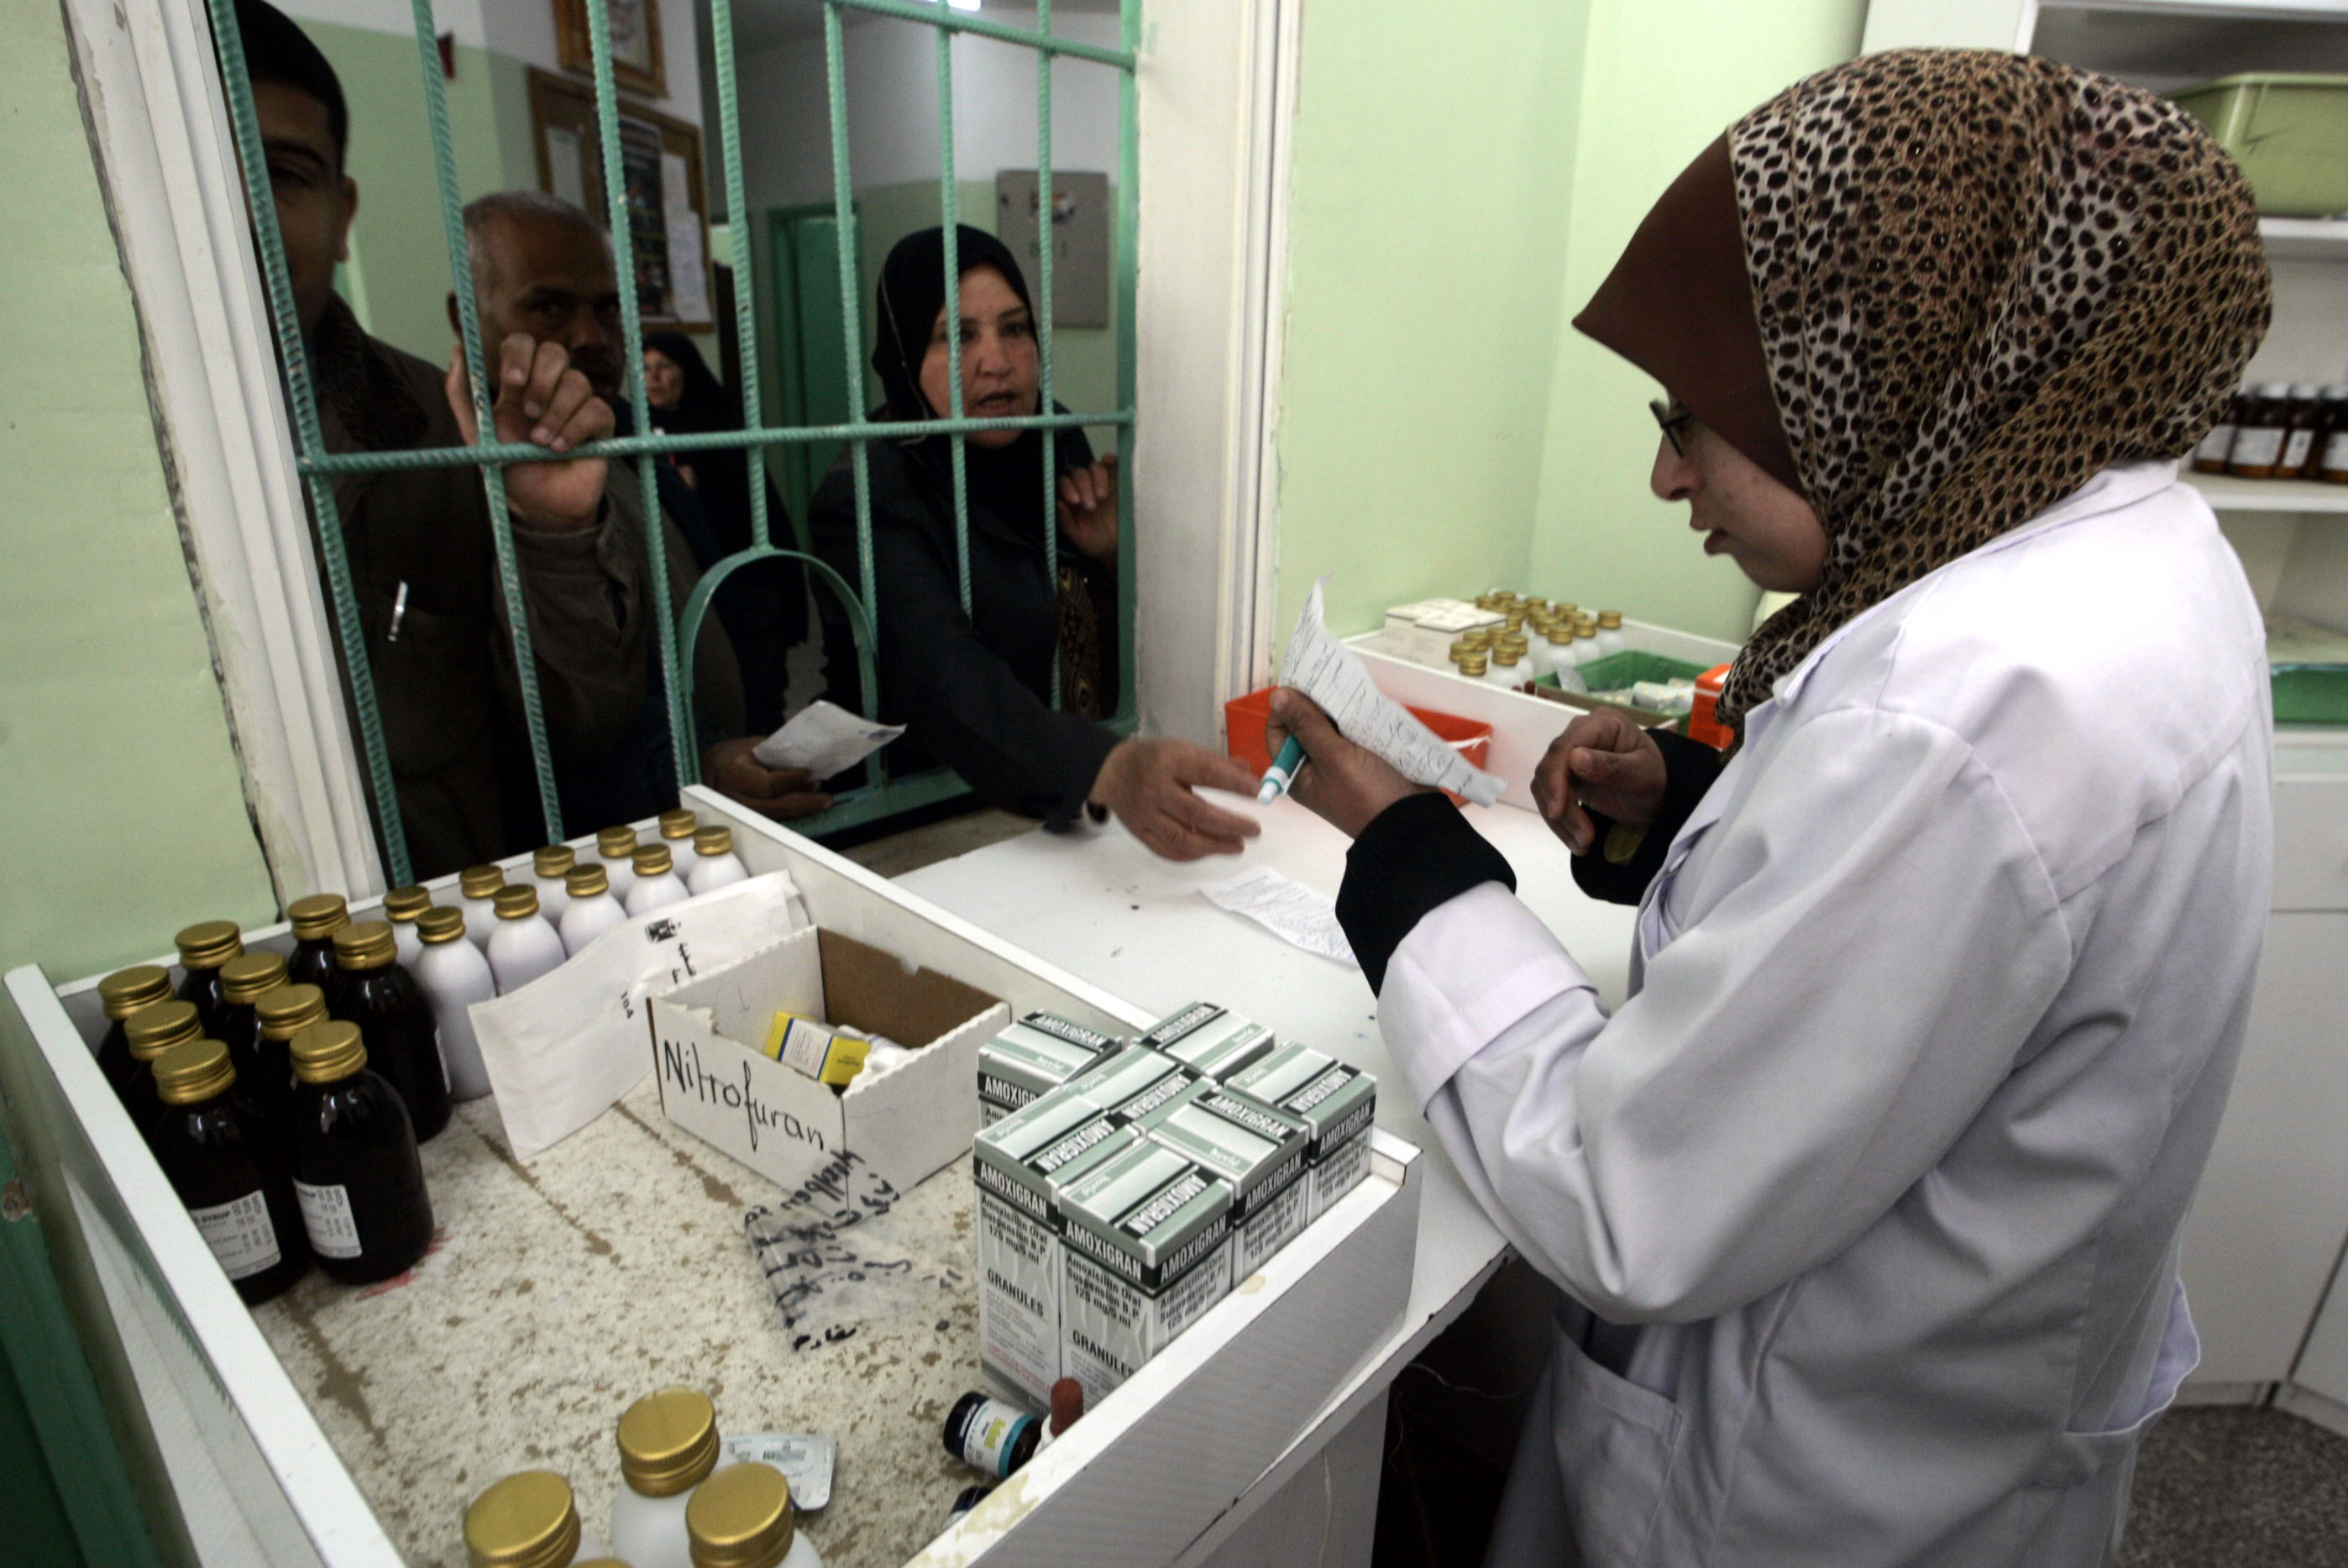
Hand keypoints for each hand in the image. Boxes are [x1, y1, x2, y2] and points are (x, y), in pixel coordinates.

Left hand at [446, 334, 612, 530]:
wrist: (541, 506)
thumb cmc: (510, 469)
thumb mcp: (477, 434)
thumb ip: (462, 395)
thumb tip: (458, 351)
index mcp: (519, 384)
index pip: (522, 344)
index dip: (520, 354)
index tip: (512, 382)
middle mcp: (549, 388)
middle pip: (554, 352)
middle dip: (541, 381)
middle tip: (529, 413)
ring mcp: (577, 404)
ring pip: (577, 381)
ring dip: (556, 413)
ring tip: (542, 443)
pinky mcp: (600, 424)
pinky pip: (596, 409)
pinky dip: (576, 429)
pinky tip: (562, 449)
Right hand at [701, 738, 832, 819]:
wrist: (712, 768)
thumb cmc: (735, 753)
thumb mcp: (753, 746)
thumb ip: (777, 753)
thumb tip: (809, 757)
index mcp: (733, 773)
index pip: (767, 784)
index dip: (791, 781)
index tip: (810, 773)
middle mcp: (733, 798)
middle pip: (773, 806)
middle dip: (803, 803)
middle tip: (826, 798)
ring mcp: (738, 812)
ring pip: (774, 816)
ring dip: (801, 810)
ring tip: (822, 802)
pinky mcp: (746, 819)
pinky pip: (772, 818)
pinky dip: (792, 813)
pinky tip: (808, 807)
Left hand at [1056, 452, 1118, 562]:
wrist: (1122, 547)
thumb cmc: (1097, 542)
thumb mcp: (1080, 538)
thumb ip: (1066, 522)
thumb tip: (1058, 503)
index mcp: (1072, 498)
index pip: (1064, 483)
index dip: (1067, 488)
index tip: (1075, 501)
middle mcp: (1085, 486)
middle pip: (1079, 474)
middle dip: (1083, 487)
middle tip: (1091, 507)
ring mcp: (1103, 481)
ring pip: (1094, 467)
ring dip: (1096, 478)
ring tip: (1102, 497)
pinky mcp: (1119, 480)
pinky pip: (1114, 464)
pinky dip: (1111, 460)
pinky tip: (1109, 462)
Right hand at [1086, 736, 1260, 860]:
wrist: (1111, 771)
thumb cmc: (1155, 759)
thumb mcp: (1183, 749)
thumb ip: (1216, 763)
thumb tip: (1250, 775)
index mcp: (1169, 761)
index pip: (1205, 773)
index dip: (1233, 783)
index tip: (1257, 792)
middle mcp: (1155, 788)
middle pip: (1195, 812)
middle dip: (1229, 824)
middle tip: (1253, 830)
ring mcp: (1146, 814)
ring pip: (1182, 838)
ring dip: (1214, 845)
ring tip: (1238, 846)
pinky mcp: (1140, 832)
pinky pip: (1167, 851)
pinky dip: (1192, 855)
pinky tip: (1210, 851)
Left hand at [1264, 688, 1426, 838]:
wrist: (1410, 821)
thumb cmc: (1365, 793)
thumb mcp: (1333, 757)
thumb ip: (1306, 725)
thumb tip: (1277, 695)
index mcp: (1297, 772)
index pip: (1278, 731)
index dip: (1287, 707)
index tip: (1306, 687)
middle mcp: (1314, 767)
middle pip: (1304, 726)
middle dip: (1315, 705)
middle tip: (1331, 684)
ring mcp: (1340, 763)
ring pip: (1331, 726)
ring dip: (1338, 710)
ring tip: (1349, 690)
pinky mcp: (1363, 758)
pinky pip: (1353, 732)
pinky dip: (1357, 718)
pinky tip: (1365, 704)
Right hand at [1531, 708, 1666, 854]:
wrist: (1659, 793)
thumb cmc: (1656, 777)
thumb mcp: (1642, 773)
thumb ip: (1612, 766)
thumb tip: (1575, 758)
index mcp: (1600, 724)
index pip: (1564, 746)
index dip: (1555, 778)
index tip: (1558, 810)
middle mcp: (1579, 736)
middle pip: (1550, 768)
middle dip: (1562, 807)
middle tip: (1584, 838)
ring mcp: (1569, 757)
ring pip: (1544, 788)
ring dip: (1561, 820)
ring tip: (1584, 844)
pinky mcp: (1565, 779)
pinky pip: (1551, 799)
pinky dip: (1561, 824)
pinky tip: (1579, 842)